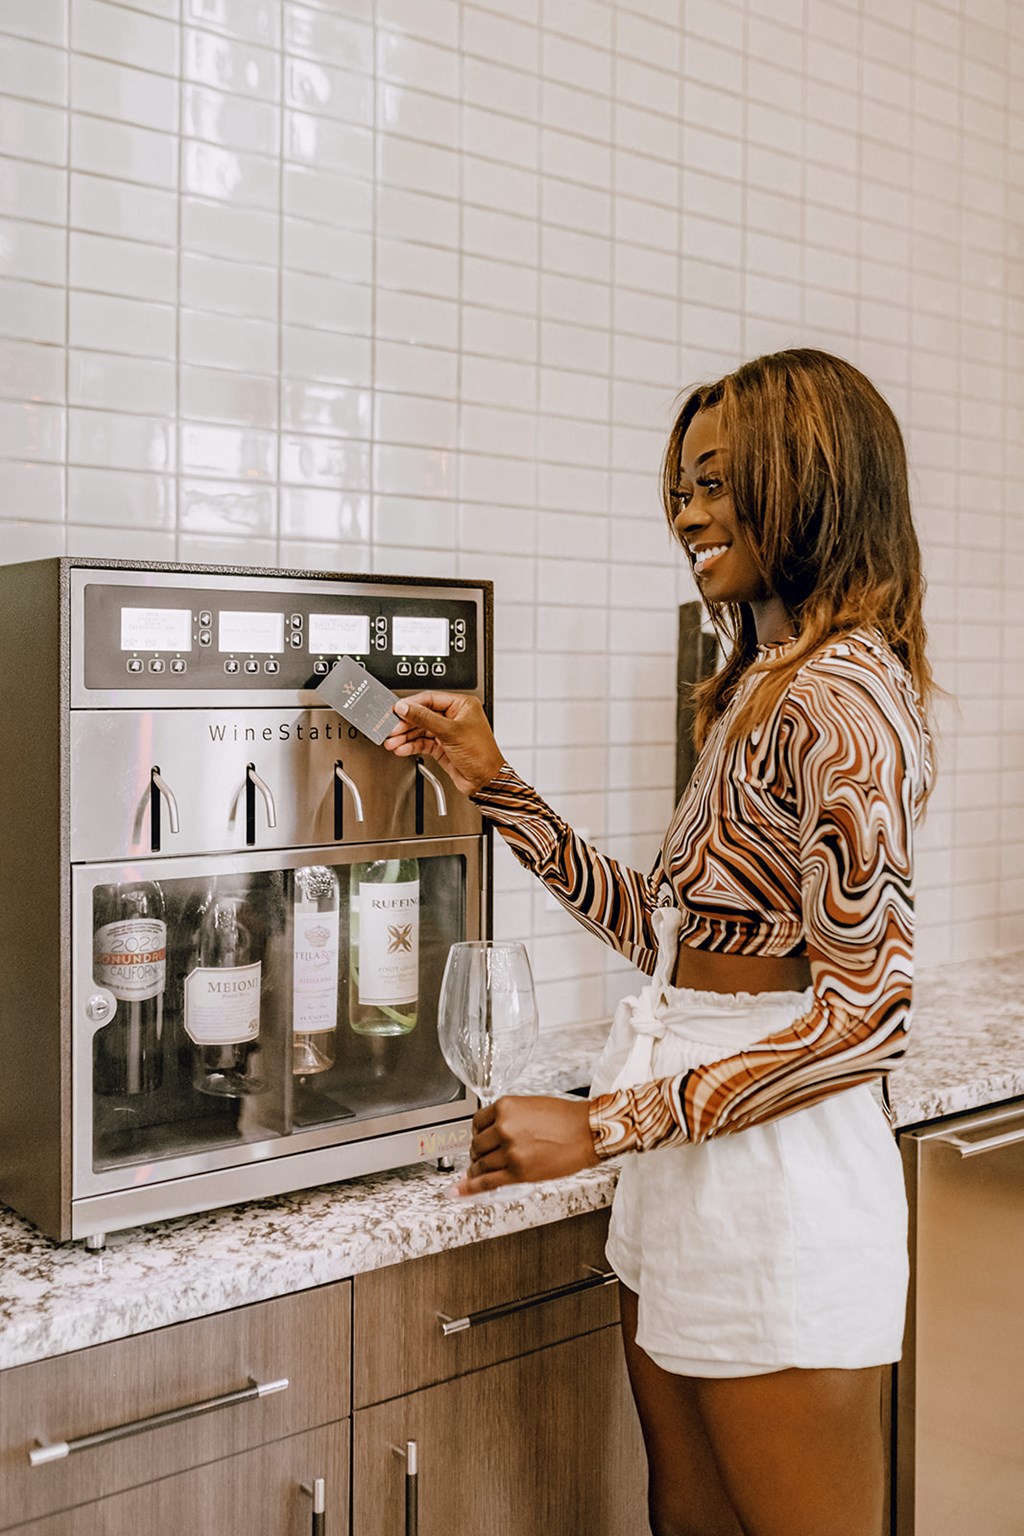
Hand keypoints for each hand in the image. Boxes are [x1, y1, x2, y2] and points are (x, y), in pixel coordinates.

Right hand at [383, 691, 504, 796]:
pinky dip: (411, 746)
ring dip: (405, 736)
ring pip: (420, 730)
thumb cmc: (480, 754)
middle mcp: (453, 716)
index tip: (396, 710)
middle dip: (405, 723)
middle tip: (392, 729)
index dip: (411, 705)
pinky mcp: (441, 746)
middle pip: (422, 715)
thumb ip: (425, 718)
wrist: (485, 780)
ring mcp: (447, 732)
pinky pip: (422, 742)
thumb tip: (406, 707)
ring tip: (393, 742)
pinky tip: (402, 749)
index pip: (430, 699)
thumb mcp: (450, 732)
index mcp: (461, 705)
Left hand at [457, 1095, 600, 1194]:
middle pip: (477, 1145)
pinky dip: (470, 1188)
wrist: (588, 1131)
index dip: (478, 1133)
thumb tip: (492, 1132)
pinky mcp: (518, 1171)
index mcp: (505, 1107)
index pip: (476, 1122)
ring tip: (483, 1171)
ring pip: (481, 1164)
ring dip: (479, 1169)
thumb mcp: (530, 1106)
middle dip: (480, 1152)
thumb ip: (509, 1117)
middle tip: (486, 1156)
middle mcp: (504, 1127)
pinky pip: (487, 1181)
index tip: (479, 1139)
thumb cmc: (565, 1118)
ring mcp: (509, 1150)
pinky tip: (459, 1191)